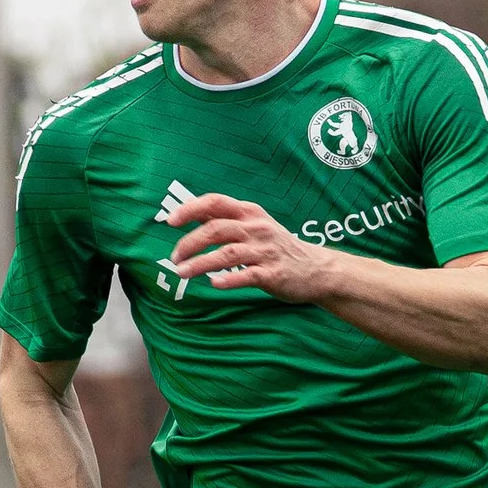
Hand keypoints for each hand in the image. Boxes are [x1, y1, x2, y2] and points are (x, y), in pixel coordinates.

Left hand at [161, 191, 338, 303]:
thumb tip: (191, 212)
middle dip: (190, 242)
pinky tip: (213, 284)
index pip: (215, 202)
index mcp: (250, 212)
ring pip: (227, 253)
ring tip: (182, 273)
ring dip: (200, 263)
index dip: (190, 209)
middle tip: (174, 257)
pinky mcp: (273, 274)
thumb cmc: (277, 247)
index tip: (170, 221)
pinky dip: (229, 280)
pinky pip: (247, 275)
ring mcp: (265, 251)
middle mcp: (257, 228)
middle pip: (216, 229)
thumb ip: (226, 219)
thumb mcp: (255, 225)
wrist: (317, 269)